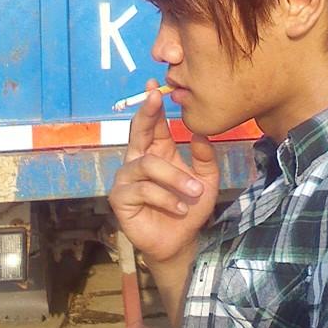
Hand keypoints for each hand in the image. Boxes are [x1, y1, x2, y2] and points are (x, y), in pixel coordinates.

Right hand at [108, 79, 219, 262]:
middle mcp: (138, 160)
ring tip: (194, 191)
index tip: (155, 85)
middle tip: (154, 97)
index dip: (152, 104)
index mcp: (157, 150)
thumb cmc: (190, 207)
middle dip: (145, 113)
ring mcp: (126, 178)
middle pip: (137, 131)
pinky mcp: (120, 198)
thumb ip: (204, 156)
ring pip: (148, 165)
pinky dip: (165, 197)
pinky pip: (142, 189)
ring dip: (174, 178)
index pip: (152, 123)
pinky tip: (179, 207)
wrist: (181, 242)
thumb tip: (200, 132)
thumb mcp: (206, 179)